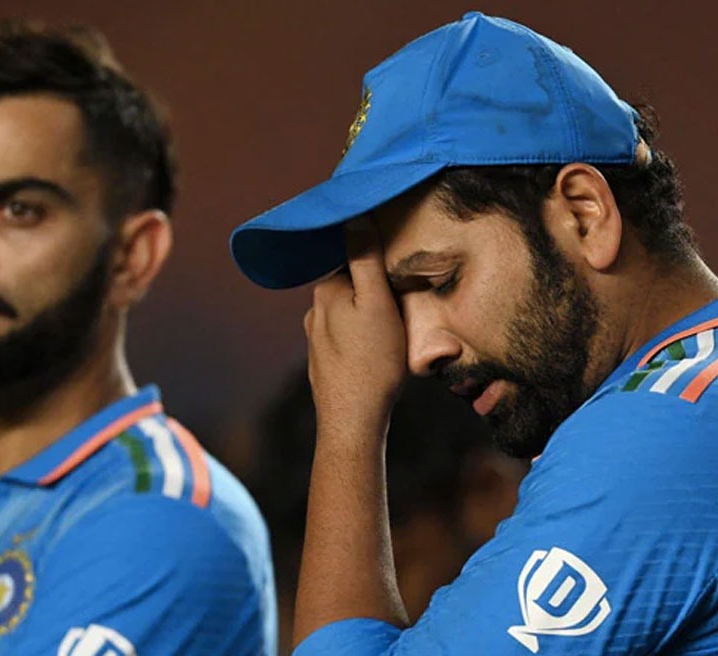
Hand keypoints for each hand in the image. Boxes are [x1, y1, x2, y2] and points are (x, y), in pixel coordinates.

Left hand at [304, 217, 407, 439]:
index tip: (398, 276)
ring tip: (393, 332)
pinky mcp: (324, 362)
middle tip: (402, 307)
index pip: (354, 261)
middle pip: (352, 287)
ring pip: (350, 314)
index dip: (379, 265)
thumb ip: (366, 259)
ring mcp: (316, 338)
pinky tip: (378, 353)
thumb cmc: (372, 362)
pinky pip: (347, 338)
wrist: (353, 421)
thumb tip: (355, 215)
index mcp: (326, 290)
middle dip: (375, 291)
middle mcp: (315, 311)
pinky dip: (363, 339)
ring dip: (370, 316)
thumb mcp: (378, 303)